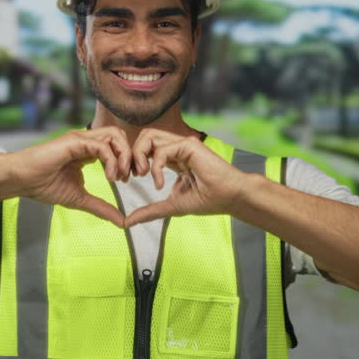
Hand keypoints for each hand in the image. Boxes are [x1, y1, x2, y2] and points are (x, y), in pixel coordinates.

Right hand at [7, 127, 130, 226]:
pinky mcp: (75, 141)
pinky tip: (109, 177)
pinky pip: (102, 145)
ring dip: (123, 155)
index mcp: (88, 151)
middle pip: (120, 136)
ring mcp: (81, 139)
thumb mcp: (80, 199)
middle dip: (130, 155)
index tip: (126, 180)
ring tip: (120, 176)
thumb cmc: (43, 186)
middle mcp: (86, 141)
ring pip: (114, 135)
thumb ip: (101, 207)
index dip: (126, 161)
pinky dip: (111, 160)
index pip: (117, 146)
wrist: (21, 180)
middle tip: (130, 177)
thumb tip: (122, 222)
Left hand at [124, 129, 249, 227]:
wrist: (230, 198)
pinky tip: (160, 184)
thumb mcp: (172, 205)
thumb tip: (128, 222)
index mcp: (173, 159)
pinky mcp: (188, 145)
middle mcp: (176, 148)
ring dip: (139, 155)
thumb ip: (150, 211)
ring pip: (148, 136)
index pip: (145, 150)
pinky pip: (162, 150)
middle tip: (131, 176)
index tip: (129, 179)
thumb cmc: (208, 201)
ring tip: (141, 175)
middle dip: (131, 155)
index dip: (133, 161)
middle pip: (143, 138)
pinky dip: (156, 167)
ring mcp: (182, 144)